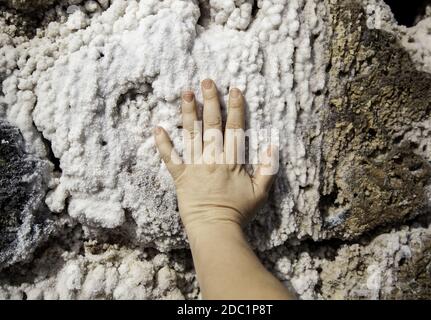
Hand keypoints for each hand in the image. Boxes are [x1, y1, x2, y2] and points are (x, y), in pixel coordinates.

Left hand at [154, 79, 276, 230]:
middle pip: (211, 125)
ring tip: (185, 93)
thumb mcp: (260, 192)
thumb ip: (267, 169)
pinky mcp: (180, 176)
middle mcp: (212, 158)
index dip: (235, 108)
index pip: (235, 128)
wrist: (215, 228)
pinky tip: (157, 128)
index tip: (234, 90)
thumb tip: (271, 147)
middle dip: (210, 101)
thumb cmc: (238, 212)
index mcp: (232, 160)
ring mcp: (195, 166)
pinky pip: (170, 158)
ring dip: (188, 113)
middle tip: (207, 81)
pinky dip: (163, 144)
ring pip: (191, 135)